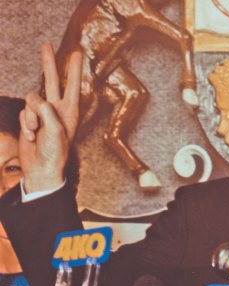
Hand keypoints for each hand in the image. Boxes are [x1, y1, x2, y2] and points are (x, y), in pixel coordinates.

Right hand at [19, 44, 81, 192]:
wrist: (41, 169)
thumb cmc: (55, 153)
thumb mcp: (56, 131)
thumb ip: (46, 111)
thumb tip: (35, 98)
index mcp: (71, 111)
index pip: (72, 85)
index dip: (74, 69)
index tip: (77, 53)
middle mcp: (57, 109)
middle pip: (52, 80)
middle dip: (48, 63)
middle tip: (45, 45)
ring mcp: (42, 114)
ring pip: (30, 101)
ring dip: (30, 117)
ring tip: (37, 132)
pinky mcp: (29, 119)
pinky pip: (22, 112)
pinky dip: (25, 124)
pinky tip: (32, 136)